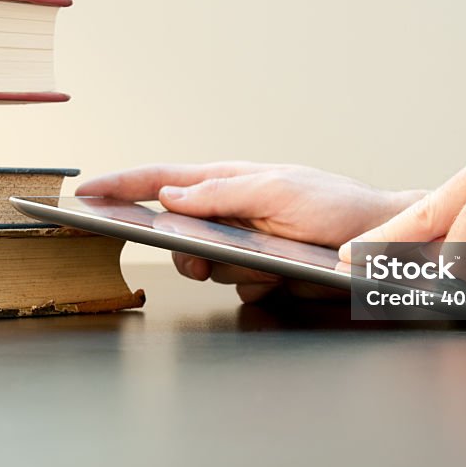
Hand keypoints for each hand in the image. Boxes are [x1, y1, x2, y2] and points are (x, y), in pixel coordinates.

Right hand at [76, 162, 424, 302]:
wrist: (381, 244)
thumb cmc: (336, 206)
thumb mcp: (276, 191)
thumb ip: (219, 192)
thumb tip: (169, 193)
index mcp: (230, 180)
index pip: (162, 180)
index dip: (121, 186)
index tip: (85, 191)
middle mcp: (233, 210)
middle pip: (178, 231)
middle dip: (186, 248)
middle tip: (201, 257)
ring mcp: (247, 242)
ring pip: (207, 264)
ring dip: (229, 268)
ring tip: (265, 262)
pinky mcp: (263, 271)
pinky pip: (237, 286)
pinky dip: (255, 285)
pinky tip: (282, 276)